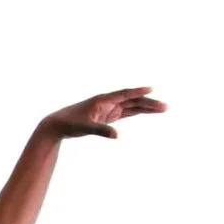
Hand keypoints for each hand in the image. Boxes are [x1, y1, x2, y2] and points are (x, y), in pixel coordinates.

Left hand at [43, 86, 165, 139]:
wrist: (58, 125)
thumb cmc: (69, 123)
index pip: (124, 94)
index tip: (151, 89)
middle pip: (133, 101)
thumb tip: (117, 135)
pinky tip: (148, 111)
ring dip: (147, 107)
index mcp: (103, 100)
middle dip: (149, 103)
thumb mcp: (85, 127)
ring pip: (132, 106)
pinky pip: (126, 112)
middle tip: (165, 106)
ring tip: (163, 108)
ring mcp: (109, 109)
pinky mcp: (108, 116)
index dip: (138, 91)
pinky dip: (138, 112)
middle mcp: (108, 102)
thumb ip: (101, 130)